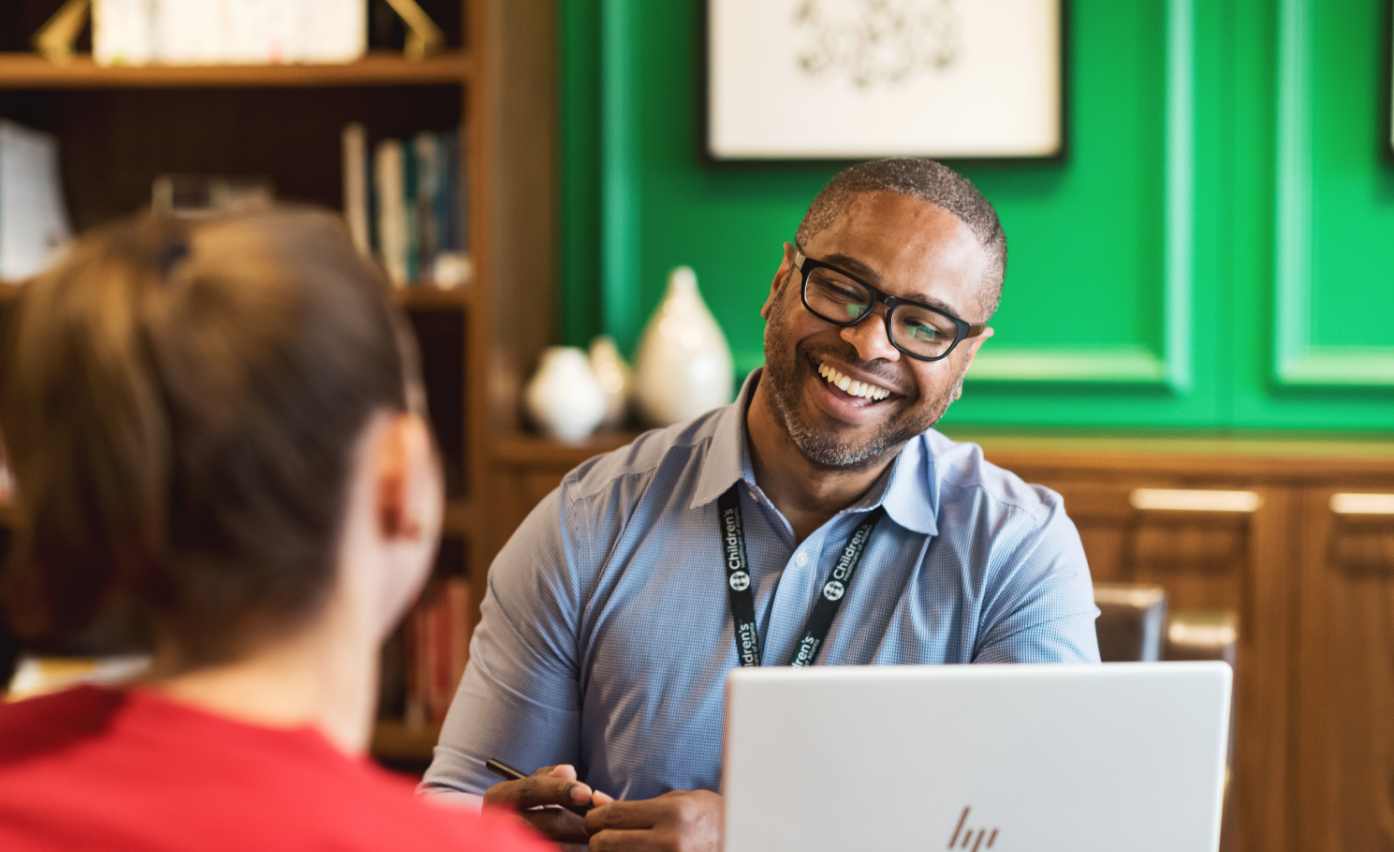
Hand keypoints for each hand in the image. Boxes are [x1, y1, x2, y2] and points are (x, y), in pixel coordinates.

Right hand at [482, 764, 606, 842]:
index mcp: (498, 797)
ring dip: (579, 843)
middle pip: (547, 822)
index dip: (561, 789)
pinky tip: (584, 850)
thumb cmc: (526, 808)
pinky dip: (570, 851)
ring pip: (552, 845)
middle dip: (579, 822)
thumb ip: (550, 777)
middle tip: (601, 823)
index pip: (531, 789)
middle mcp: (496, 823)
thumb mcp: (532, 788)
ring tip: (597, 838)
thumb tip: (569, 771)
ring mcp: (506, 845)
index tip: (587, 793)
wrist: (505, 842)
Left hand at [584, 789, 721, 851]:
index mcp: (672, 814)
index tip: (596, 821)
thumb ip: (637, 806)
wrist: (743, 840)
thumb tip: (596, 802)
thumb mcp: (679, 801)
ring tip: (625, 847)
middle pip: (603, 844)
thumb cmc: (710, 820)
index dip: (595, 818)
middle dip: (598, 841)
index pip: (611, 816)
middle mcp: (670, 842)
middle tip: (606, 838)